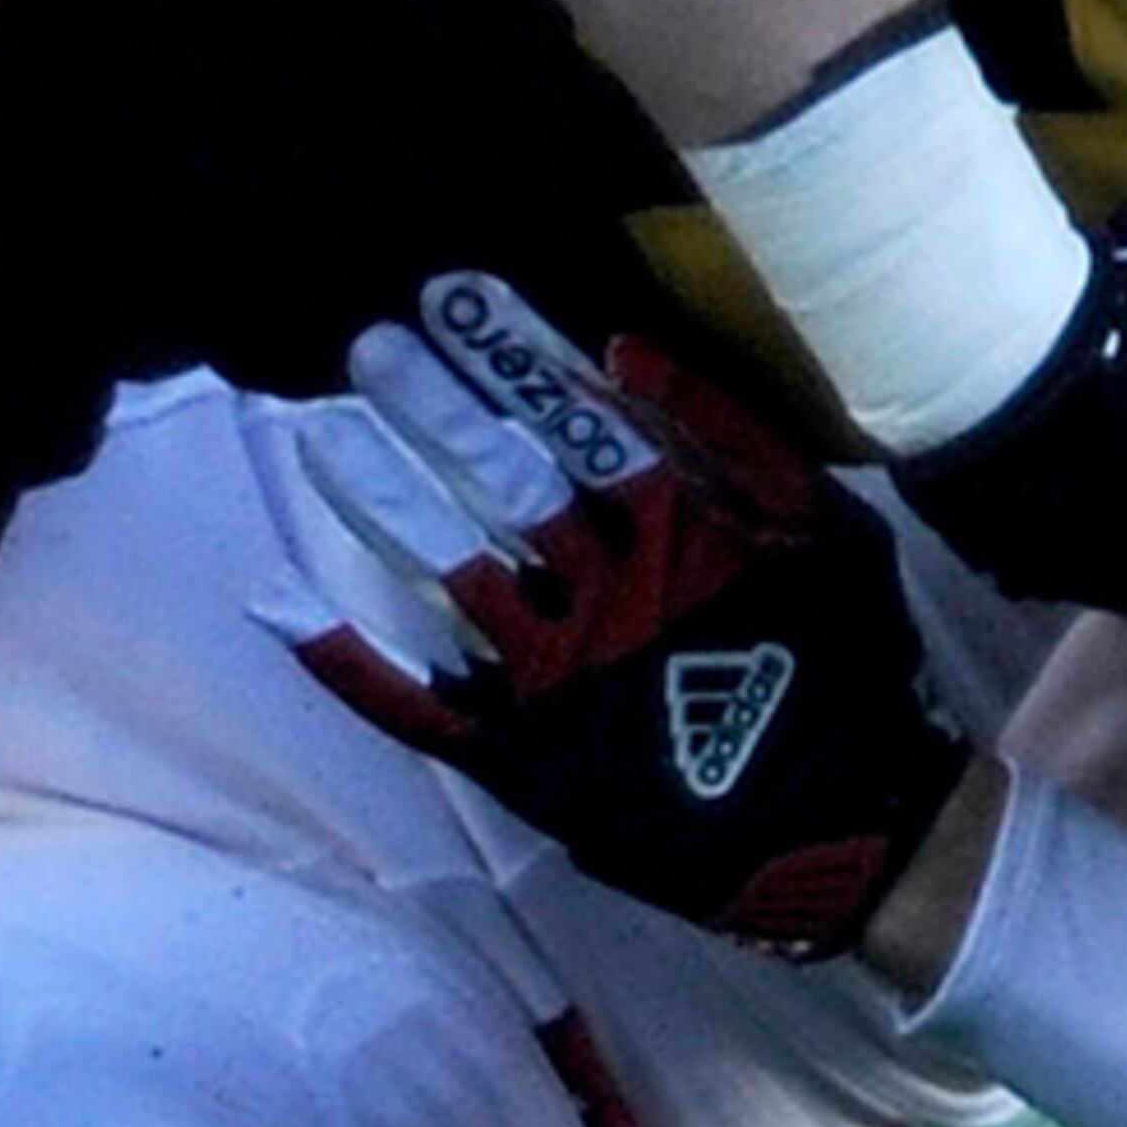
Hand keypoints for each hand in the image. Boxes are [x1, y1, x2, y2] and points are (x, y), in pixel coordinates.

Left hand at [255, 274, 969, 957]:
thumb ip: (734, 437)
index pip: (578, 422)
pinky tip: (279, 601)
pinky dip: (347, 660)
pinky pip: (417, 706)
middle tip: (369, 346)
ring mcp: (555, 676)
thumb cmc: (847, 664)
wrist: (839, 829)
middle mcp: (604, 593)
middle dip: (433, 407)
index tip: (453, 297)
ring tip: (317, 431)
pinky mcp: (521, 756)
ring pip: (449, 571)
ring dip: (381, 496)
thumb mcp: (828, 529)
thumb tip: (624, 348)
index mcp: (682, 531)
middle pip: (503, 480)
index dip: (512, 357)